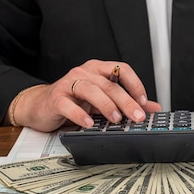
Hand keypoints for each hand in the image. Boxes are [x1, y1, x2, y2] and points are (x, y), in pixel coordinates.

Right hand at [8, 60, 161, 131]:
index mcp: (99, 70)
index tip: (143, 101)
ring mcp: (69, 84)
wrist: (40, 106)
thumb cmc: (74, 100)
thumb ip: (127, 101)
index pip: (122, 69)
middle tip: (136, 116)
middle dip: (126, 101)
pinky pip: (68, 105)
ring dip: (106, 105)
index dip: (135, 84)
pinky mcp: (56, 98)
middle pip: (110, 84)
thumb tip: (153, 108)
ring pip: (91, 90)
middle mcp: (85, 73)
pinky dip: (79, 114)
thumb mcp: (103, 100)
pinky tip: (88, 123)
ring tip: (115, 118)